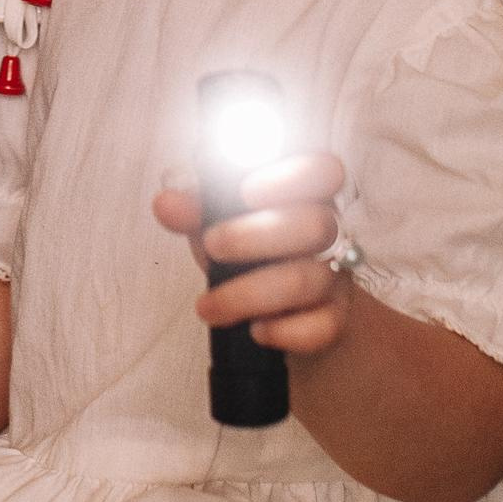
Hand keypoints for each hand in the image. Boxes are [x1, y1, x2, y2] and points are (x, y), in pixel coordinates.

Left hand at [153, 149, 351, 357]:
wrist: (280, 302)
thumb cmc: (249, 245)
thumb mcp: (218, 221)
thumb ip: (194, 209)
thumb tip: (166, 203)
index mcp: (305, 193)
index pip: (322, 170)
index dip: (290, 176)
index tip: (245, 190)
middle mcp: (330, 231)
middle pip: (315, 224)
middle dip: (253, 236)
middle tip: (211, 246)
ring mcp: (336, 275)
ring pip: (306, 280)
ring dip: (248, 295)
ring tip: (207, 307)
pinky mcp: (335, 317)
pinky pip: (322, 327)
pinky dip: (285, 331)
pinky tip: (256, 330)